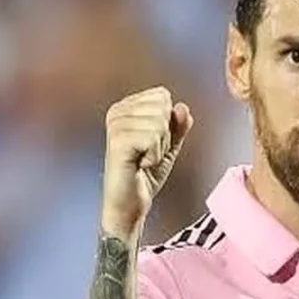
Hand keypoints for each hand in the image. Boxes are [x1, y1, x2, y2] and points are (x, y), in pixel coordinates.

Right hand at [101, 87, 193, 236]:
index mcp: (126, 107)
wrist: (130, 203)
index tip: (152, 142)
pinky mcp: (117, 141)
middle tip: (148, 153)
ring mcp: (115, 125)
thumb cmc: (145, 174)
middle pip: (163, 106)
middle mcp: (117, 112)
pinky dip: (154, 156)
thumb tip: (183, 107)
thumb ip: (178, 125)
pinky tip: (140, 165)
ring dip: (159, 147)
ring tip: (144, 160)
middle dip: (165, 135)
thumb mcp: (169, 145)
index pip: (162, 95)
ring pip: (159, 122)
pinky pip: (153, 138)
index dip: (169, 122)